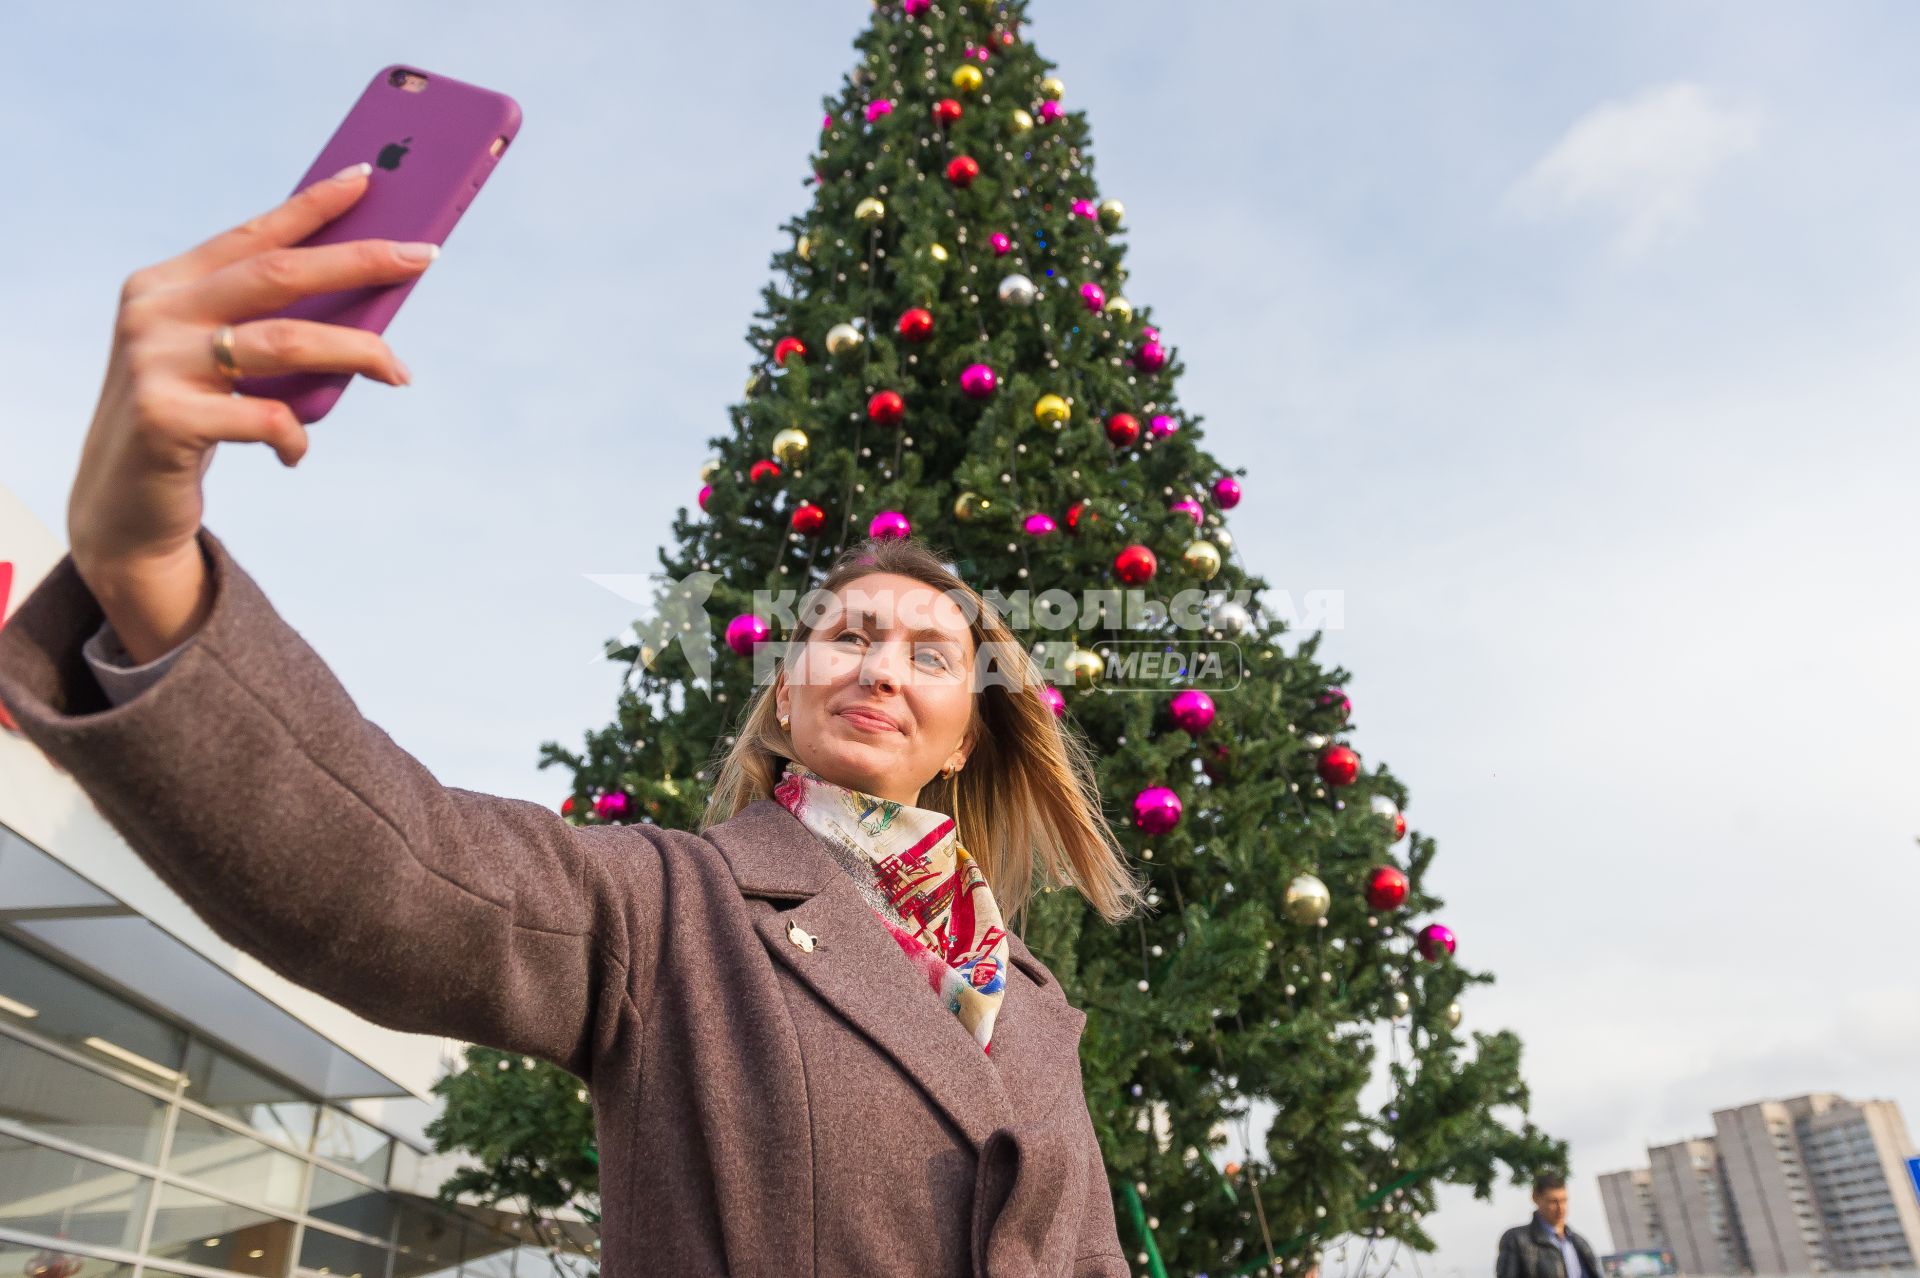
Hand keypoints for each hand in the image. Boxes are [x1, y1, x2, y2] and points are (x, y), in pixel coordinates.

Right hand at [67, 162, 435, 661]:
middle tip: (424, 255)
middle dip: (359, 260)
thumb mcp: (218, 362)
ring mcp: (154, 363)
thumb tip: (368, 295)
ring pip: (285, 342)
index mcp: (165, 285)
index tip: (369, 178)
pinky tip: (296, 451)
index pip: (252, 234)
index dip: (312, 205)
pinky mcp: (164, 419)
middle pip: (279, 274)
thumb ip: (266, 327)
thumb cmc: (191, 420)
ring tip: (401, 371)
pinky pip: (264, 417)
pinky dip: (296, 435)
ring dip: (358, 352)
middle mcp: (154, 313)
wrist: (122, 502)